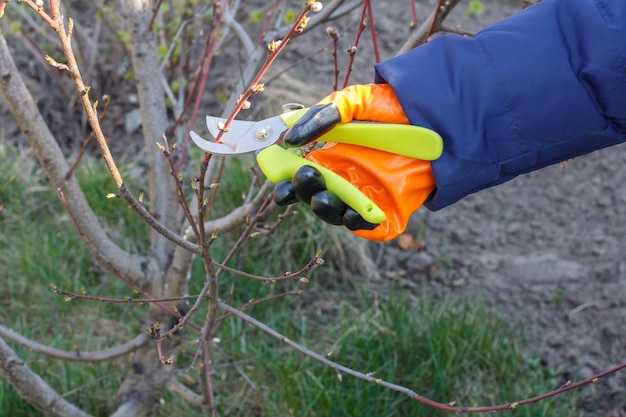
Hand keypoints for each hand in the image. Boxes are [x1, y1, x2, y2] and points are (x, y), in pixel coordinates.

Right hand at [272, 84, 435, 240]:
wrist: (440, 120)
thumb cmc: (396, 109)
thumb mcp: (355, 101)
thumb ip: (323, 115)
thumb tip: (291, 136)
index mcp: (332, 158)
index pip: (301, 177)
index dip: (286, 182)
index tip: (278, 181)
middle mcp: (345, 179)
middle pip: (313, 196)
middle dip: (303, 191)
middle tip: (306, 176)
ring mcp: (364, 196)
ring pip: (335, 213)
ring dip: (324, 208)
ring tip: (324, 196)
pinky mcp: (385, 211)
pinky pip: (365, 224)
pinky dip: (356, 221)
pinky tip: (353, 212)